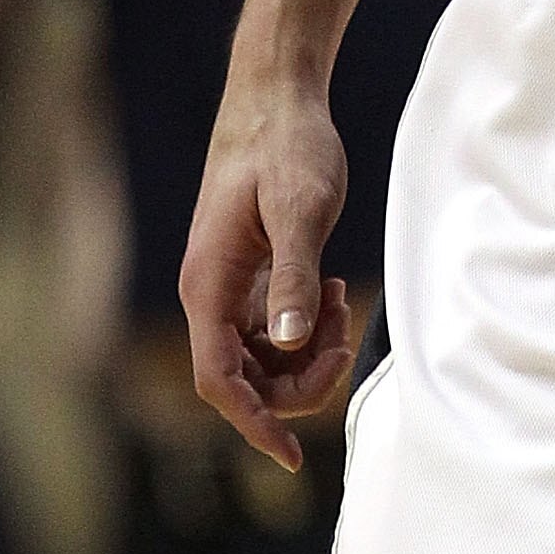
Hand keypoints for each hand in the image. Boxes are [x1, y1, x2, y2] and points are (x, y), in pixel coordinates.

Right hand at [180, 73, 354, 467]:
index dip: (254, 423)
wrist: (277, 96)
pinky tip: (332, 293)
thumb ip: (292, 277)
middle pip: (245, 378)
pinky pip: (269, 327)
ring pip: (261, 356)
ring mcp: (227, 284)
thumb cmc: (286, 145)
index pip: (220, 381)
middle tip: (345, 338)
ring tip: (342, 304)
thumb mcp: (298, 209)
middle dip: (298, 379)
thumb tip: (289, 342)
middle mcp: (209, 293)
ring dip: (304, 350)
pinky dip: (303, 325)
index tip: (291, 457)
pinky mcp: (248, 272)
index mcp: (208, 285)